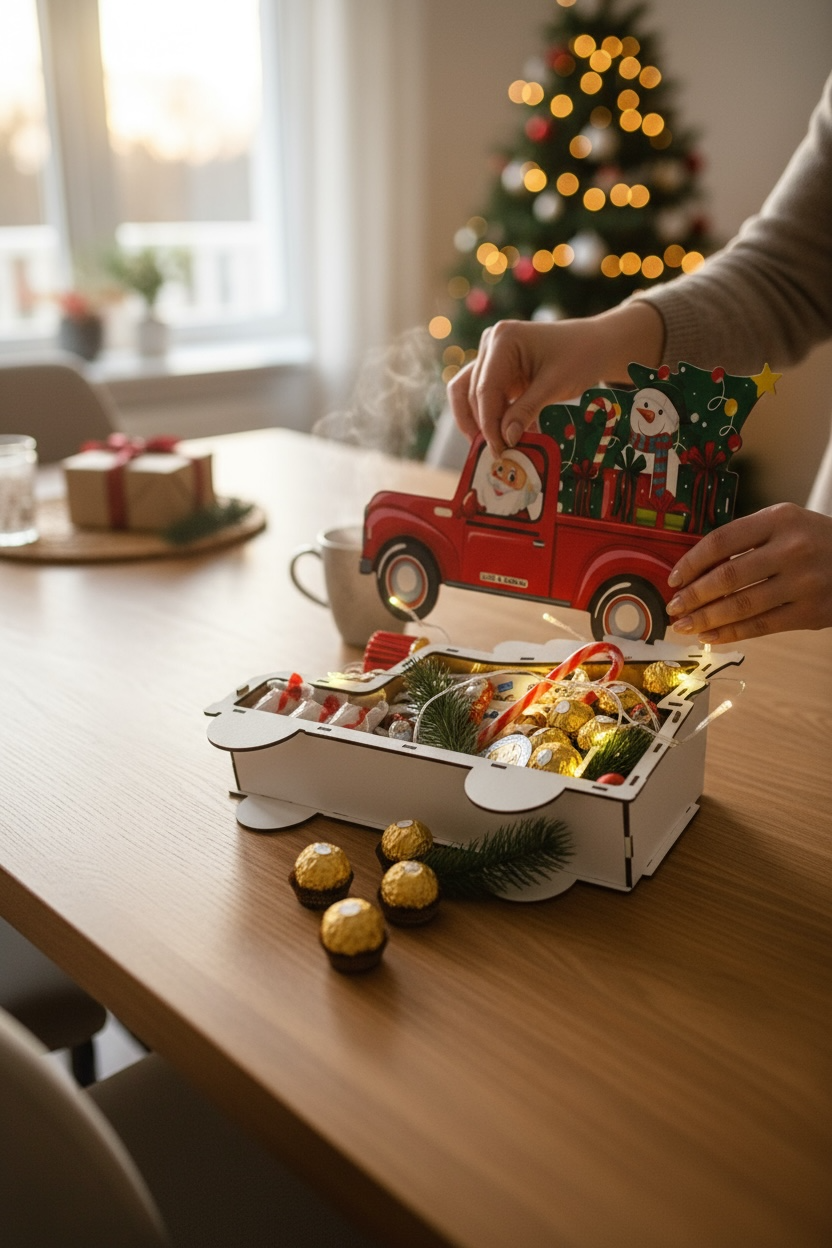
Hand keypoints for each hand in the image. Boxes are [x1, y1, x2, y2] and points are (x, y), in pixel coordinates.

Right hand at [447, 302, 663, 456]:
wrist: (595, 344)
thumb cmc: (580, 356)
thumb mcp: (555, 385)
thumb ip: (527, 411)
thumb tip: (505, 440)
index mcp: (503, 339)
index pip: (485, 389)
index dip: (488, 424)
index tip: (498, 451)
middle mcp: (491, 344)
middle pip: (472, 393)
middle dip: (483, 426)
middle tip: (497, 455)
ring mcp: (491, 356)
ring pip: (469, 395)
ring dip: (479, 423)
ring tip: (492, 448)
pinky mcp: (497, 370)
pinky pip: (484, 397)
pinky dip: (492, 417)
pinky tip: (503, 437)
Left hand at [666, 503, 831, 643]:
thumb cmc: (814, 541)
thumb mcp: (786, 524)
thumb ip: (746, 540)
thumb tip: (695, 570)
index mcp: (780, 519)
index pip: (722, 541)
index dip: (692, 562)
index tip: (674, 578)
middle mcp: (792, 549)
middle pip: (728, 576)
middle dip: (694, 595)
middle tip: (674, 607)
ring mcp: (803, 583)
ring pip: (741, 605)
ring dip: (706, 619)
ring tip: (684, 625)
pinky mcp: (810, 613)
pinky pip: (760, 626)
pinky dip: (730, 634)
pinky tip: (710, 636)